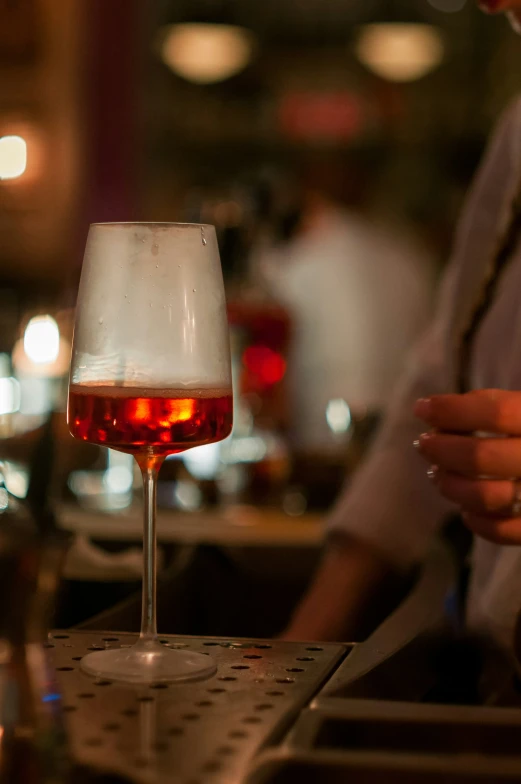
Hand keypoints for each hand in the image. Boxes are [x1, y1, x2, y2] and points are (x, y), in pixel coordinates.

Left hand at [414, 389, 520, 544]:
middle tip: (424, 443)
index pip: (496, 412)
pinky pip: (502, 532)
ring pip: (486, 496)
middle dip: (442, 449)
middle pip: (482, 456)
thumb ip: (494, 405)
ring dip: (451, 485)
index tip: (422, 408)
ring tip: (437, 473)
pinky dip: (475, 521)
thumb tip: (436, 411)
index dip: (452, 409)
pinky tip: (465, 508)